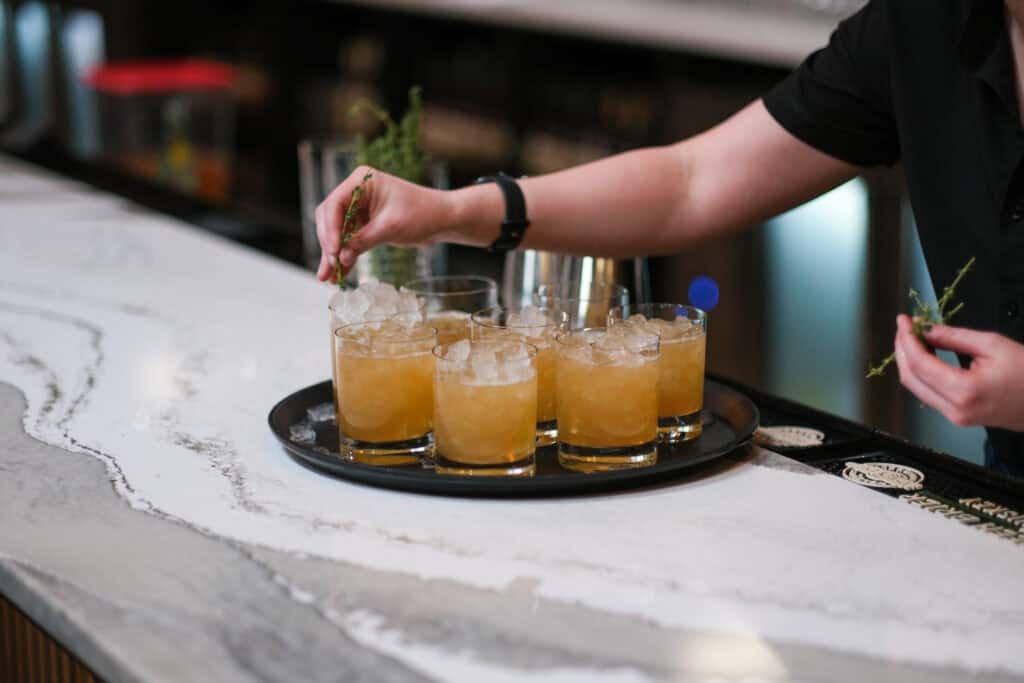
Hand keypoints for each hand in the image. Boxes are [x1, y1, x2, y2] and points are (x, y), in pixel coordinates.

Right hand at [314, 166, 454, 282]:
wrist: (443, 220)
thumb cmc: (422, 214)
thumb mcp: (391, 227)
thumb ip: (363, 240)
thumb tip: (341, 257)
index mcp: (362, 181)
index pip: (336, 204)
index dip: (331, 229)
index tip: (333, 251)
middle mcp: (357, 192)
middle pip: (330, 218)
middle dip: (329, 244)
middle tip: (329, 268)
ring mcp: (359, 208)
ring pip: (336, 232)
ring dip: (332, 254)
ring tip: (327, 277)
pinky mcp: (364, 223)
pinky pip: (348, 240)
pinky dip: (345, 255)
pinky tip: (339, 273)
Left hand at [894, 314, 1023, 429]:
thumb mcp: (992, 345)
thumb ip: (954, 337)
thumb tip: (925, 330)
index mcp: (963, 390)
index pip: (919, 364)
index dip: (906, 339)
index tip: (904, 320)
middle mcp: (954, 409)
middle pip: (911, 378)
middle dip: (902, 350)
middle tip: (904, 327)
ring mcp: (954, 417)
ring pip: (916, 388)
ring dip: (909, 361)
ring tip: (912, 337)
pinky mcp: (957, 417)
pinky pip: (928, 394)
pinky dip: (921, 373)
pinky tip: (923, 355)